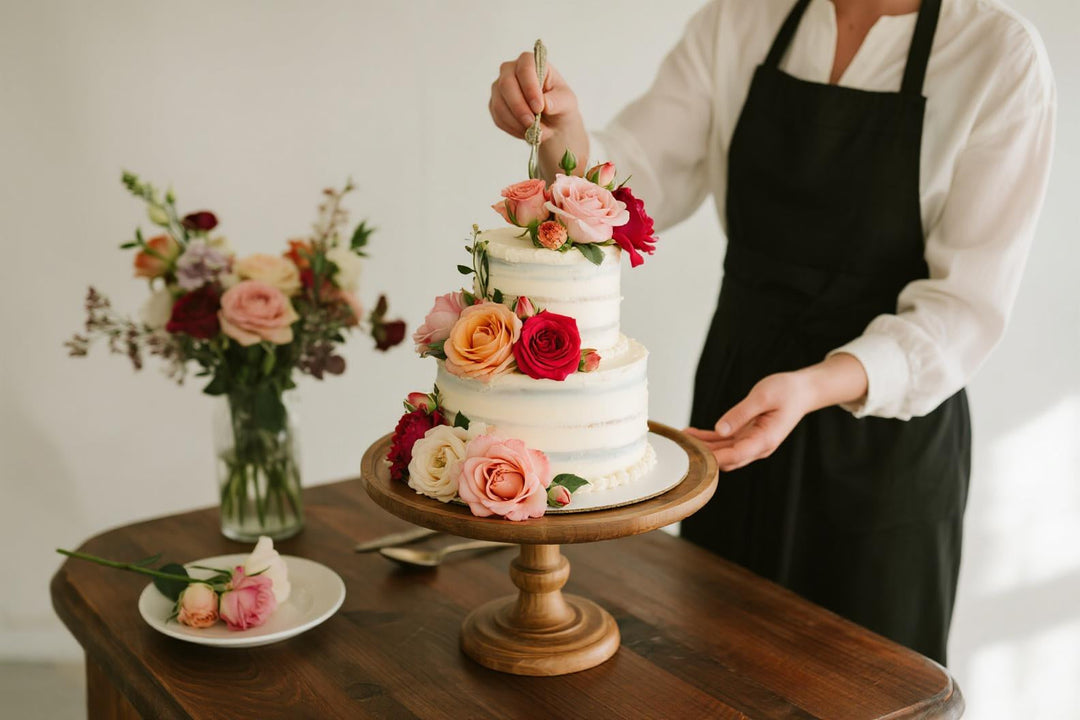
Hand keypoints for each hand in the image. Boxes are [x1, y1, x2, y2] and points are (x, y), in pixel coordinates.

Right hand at [489, 51, 588, 179]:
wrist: (552, 120)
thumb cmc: (559, 103)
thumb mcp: (567, 101)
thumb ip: (558, 101)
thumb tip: (546, 104)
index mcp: (530, 61)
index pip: (525, 68)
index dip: (530, 88)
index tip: (539, 107)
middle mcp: (510, 70)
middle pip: (506, 84)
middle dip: (519, 107)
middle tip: (532, 123)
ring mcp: (500, 87)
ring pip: (500, 103)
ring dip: (516, 121)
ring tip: (533, 132)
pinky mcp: (495, 104)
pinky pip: (498, 117)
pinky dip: (512, 128)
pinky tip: (526, 132)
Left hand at [685, 372, 813, 471]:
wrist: (802, 391)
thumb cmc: (786, 391)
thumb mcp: (763, 396)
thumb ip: (741, 413)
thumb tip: (720, 428)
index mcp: (765, 440)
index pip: (735, 455)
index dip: (714, 458)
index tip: (694, 457)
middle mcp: (758, 446)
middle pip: (727, 458)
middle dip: (704, 456)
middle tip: (681, 449)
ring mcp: (752, 443)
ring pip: (723, 452)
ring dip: (703, 448)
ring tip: (680, 441)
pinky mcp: (747, 436)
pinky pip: (725, 442)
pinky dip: (709, 439)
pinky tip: (691, 434)